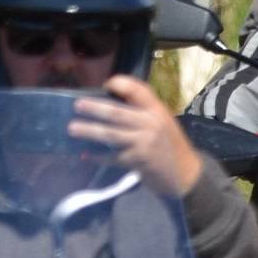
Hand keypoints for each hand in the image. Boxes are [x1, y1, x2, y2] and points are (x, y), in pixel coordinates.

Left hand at [66, 77, 199, 197]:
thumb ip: (144, 112)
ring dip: (89, 131)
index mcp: (157, 110)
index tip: (107, 84)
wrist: (185, 173)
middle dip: (95, 108)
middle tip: (77, 105)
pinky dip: (97, 157)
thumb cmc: (170, 144)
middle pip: (117, 113)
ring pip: (111, 135)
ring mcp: (143, 143)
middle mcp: (151, 123)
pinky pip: (112, 157)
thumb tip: (111, 101)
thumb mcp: (162, 122)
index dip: (122, 84)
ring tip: (72, 128)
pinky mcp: (137, 161)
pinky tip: (85, 155)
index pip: (139, 90)